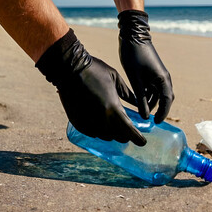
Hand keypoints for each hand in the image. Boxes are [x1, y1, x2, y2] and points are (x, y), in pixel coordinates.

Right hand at [36, 29, 145, 145]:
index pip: (129, 130)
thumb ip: (127, 94)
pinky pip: (92, 133)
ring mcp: (88, 121)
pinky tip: (101, 125)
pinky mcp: (77, 122)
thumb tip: (138, 103)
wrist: (68, 68)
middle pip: (117, 136)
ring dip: (112, 134)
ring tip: (115, 127)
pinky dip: (99, 131)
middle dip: (125, 136)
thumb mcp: (115, 79)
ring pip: (105, 136)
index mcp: (113, 108)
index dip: (137, 138)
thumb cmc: (95, 70)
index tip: (143, 142)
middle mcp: (101, 119)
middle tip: (129, 131)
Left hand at [118, 10, 173, 122]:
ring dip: (151, 103)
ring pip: (157, 94)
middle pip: (165, 99)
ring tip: (142, 112)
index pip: (167, 101)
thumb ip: (140, 98)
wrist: (132, 36)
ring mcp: (158, 75)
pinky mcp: (152, 73)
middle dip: (159, 110)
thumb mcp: (136, 80)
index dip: (163, 113)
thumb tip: (145, 116)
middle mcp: (164, 78)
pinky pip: (152, 89)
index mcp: (163, 79)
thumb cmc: (134, 56)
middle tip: (151, 120)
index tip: (157, 123)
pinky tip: (138, 101)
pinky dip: (147, 96)